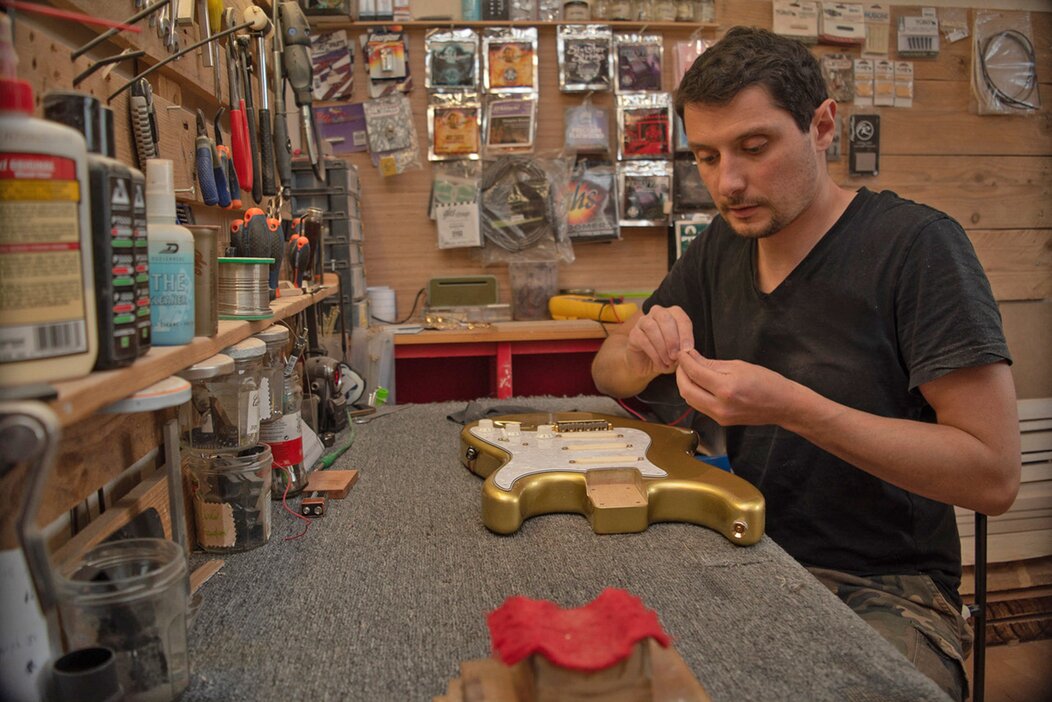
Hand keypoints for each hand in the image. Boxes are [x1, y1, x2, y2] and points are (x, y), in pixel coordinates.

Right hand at [625, 305, 694, 376]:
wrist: (647, 364)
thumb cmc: (667, 354)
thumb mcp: (680, 351)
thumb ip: (684, 348)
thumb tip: (687, 351)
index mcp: (672, 314)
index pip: (681, 318)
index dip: (686, 334)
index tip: (688, 350)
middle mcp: (657, 313)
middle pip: (665, 318)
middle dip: (672, 338)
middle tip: (676, 355)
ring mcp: (643, 322)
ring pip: (652, 328)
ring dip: (662, 347)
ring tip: (669, 361)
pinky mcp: (633, 333)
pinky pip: (643, 340)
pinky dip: (654, 354)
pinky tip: (661, 364)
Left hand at [675, 349, 796, 426]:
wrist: (782, 405)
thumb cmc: (766, 382)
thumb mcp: (738, 366)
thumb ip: (712, 364)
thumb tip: (692, 358)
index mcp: (726, 389)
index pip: (694, 373)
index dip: (685, 361)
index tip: (682, 353)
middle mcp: (719, 406)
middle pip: (686, 390)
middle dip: (680, 374)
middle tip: (682, 362)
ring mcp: (719, 416)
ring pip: (690, 400)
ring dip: (685, 385)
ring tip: (689, 371)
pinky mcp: (720, 421)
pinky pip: (699, 406)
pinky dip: (694, 393)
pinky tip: (698, 383)